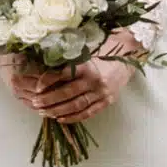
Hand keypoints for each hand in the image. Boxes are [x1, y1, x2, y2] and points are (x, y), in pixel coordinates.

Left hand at [5, 35, 138, 124]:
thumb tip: (45, 63)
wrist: (130, 53)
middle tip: (35, 103)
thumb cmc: (105, 48)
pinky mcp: (107, 101)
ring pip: (76, 106)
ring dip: (58, 111)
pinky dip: (73, 117)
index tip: (37, 86)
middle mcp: (94, 80)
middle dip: (49, 100)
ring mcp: (102, 93)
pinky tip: (61, 118)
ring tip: (45, 113)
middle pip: (67, 93)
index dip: (48, 81)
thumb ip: (70, 58)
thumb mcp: (87, 49)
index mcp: (87, 64)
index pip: (63, 75)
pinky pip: (88, 112)